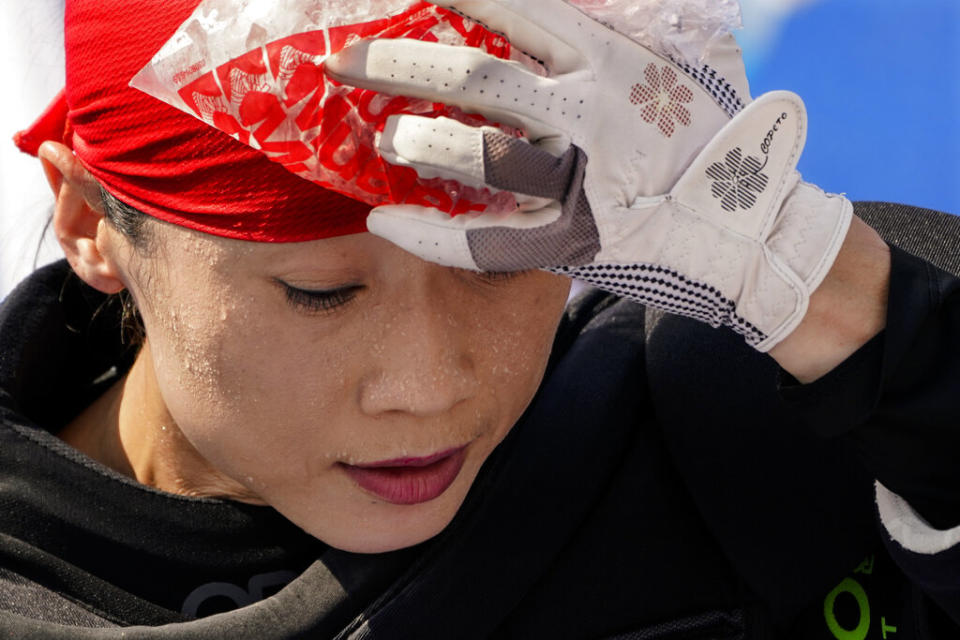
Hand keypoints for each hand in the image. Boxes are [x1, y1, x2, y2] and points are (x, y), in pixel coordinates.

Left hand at [326, 0, 852, 350]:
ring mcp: (580, 180)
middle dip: (400, 62)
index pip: (516, 6)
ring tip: (382, 138)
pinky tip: (383, 221)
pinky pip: (486, 242)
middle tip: (345, 60)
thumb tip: (561, 3)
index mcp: (610, 57)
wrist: (748, 224)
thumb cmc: (709, 131)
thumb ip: (625, 17)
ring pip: (479, 155)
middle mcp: (590, 112)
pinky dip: (430, 235)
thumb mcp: (684, 53)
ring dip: (418, 142)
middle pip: (475, 76)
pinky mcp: (572, 241)